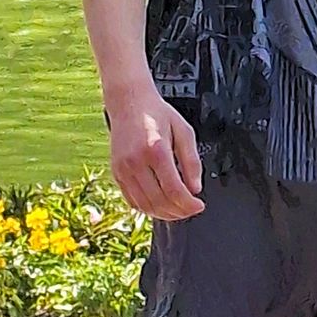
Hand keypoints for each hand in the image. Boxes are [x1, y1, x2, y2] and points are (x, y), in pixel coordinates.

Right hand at [107, 87, 204, 218]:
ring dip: (163, 214)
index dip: (189, 204)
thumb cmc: (157, 114)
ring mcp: (123, 169)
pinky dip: (147, 208)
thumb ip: (192, 161)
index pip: (174, 190)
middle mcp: (136, 162)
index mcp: (156, 150)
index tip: (199, 205)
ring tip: (178, 211)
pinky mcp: (116, 172)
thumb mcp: (184, 131)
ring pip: (145, 205)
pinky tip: (160, 206)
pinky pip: (132, 200)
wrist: (128, 102)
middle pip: (160, 201)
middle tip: (191, 210)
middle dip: (179, 211)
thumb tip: (195, 189)